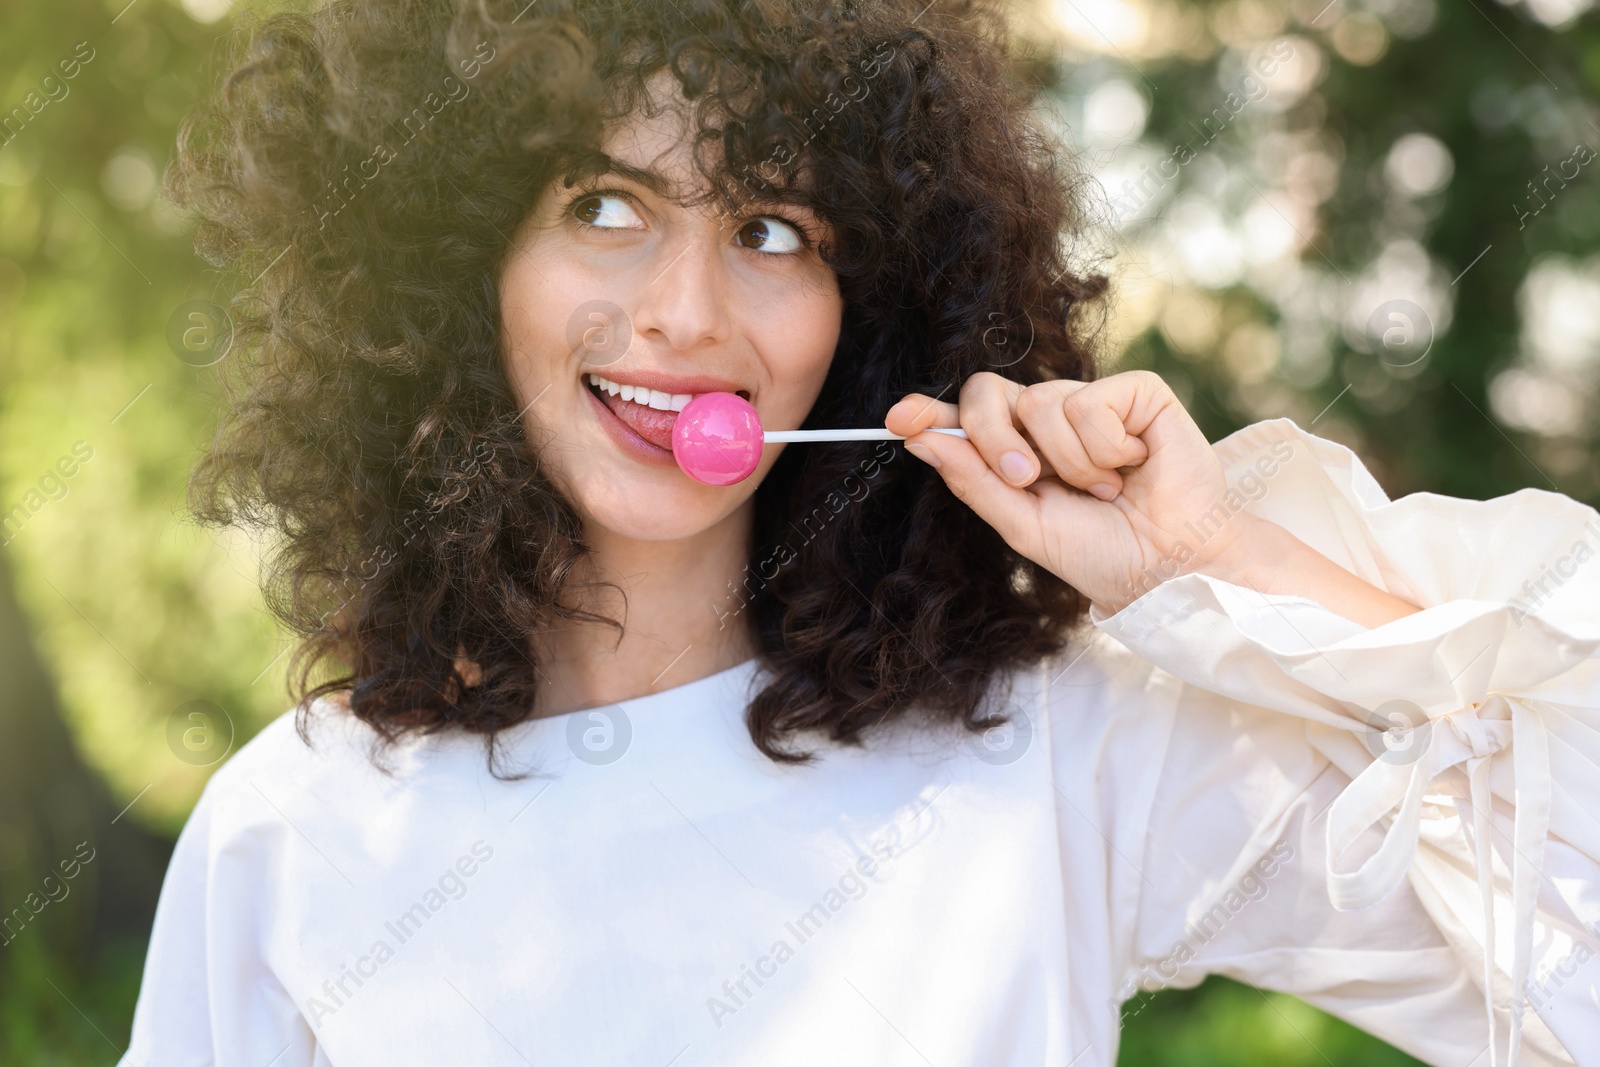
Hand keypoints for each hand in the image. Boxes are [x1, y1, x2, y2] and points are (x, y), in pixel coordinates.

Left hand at [887, 370, 1242, 615]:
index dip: (929, 413)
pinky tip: (1133, 466)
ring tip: (1106, 488)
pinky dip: (1105, 448)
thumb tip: (920, 439)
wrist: (1169, 565)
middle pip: (988, 393)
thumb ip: (974, 480)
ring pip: (1040, 401)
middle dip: (993, 438)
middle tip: (1027, 479)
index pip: (965, 418)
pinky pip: (1089, 402)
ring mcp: (1092, 402)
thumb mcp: (1022, 525)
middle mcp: (1049, 420)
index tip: (897, 418)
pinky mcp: (1136, 392)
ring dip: (1068, 461)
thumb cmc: (1101, 551)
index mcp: (1018, 450)